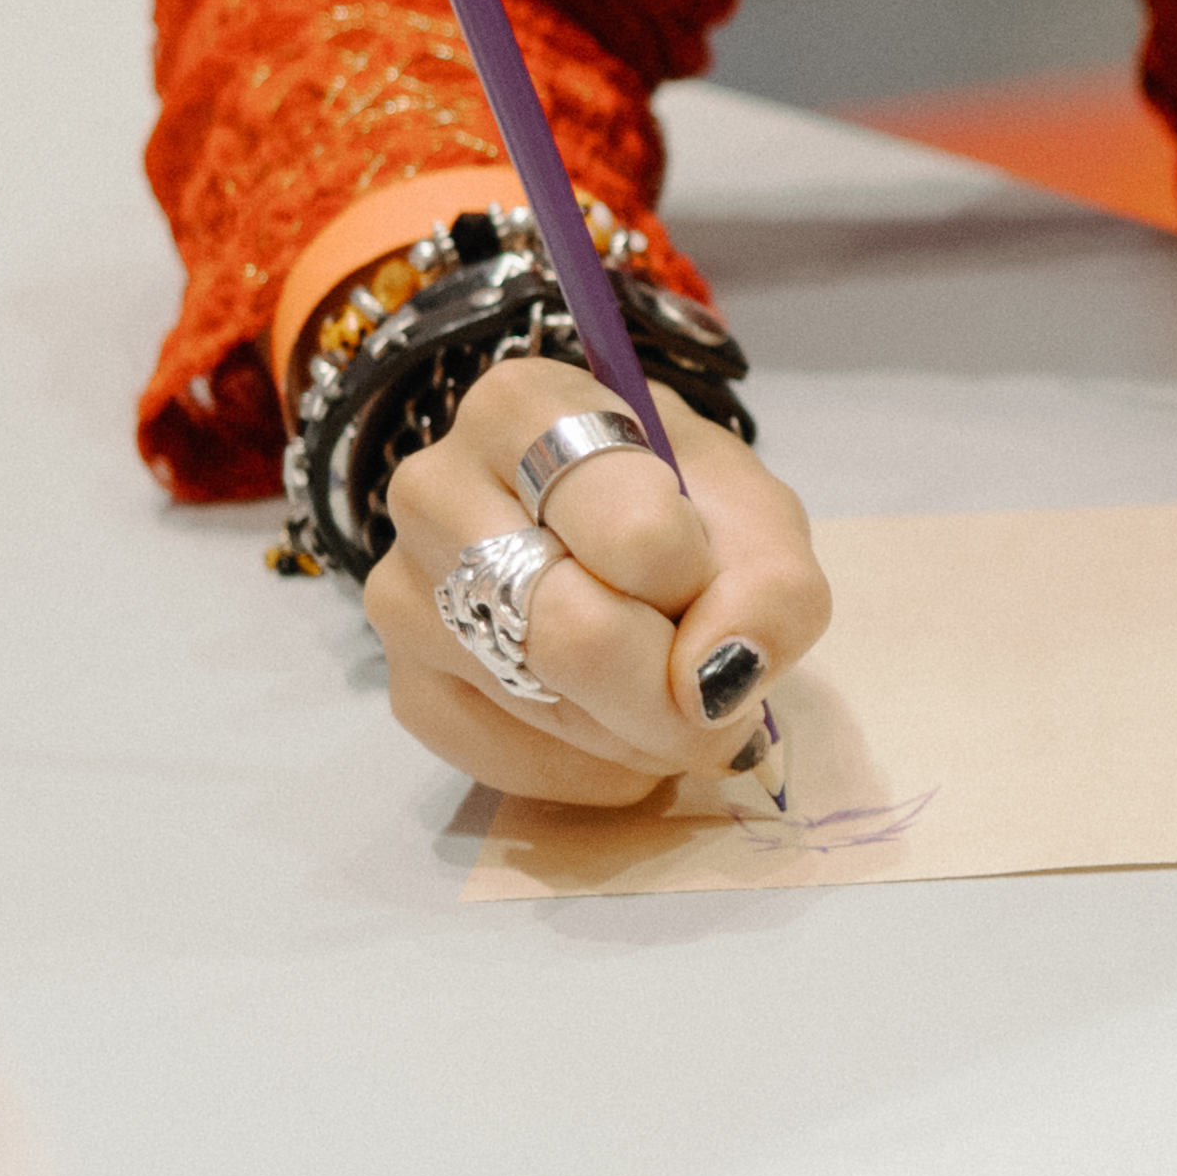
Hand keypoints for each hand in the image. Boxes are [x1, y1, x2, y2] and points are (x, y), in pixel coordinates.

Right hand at [358, 375, 827, 810]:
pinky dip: (593, 768)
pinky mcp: (407, 685)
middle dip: (671, 690)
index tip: (705, 581)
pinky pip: (510, 758)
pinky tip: (619, 731)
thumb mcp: (759, 523)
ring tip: (666, 697)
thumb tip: (711, 683)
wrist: (630, 556)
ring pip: (544, 704)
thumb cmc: (689, 516)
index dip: (696, 583)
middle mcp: (435, 488)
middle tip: (714, 695)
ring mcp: (404, 590)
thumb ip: (771, 590)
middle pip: (571, 631)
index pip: (635, 532)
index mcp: (524, 408)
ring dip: (638, 732)